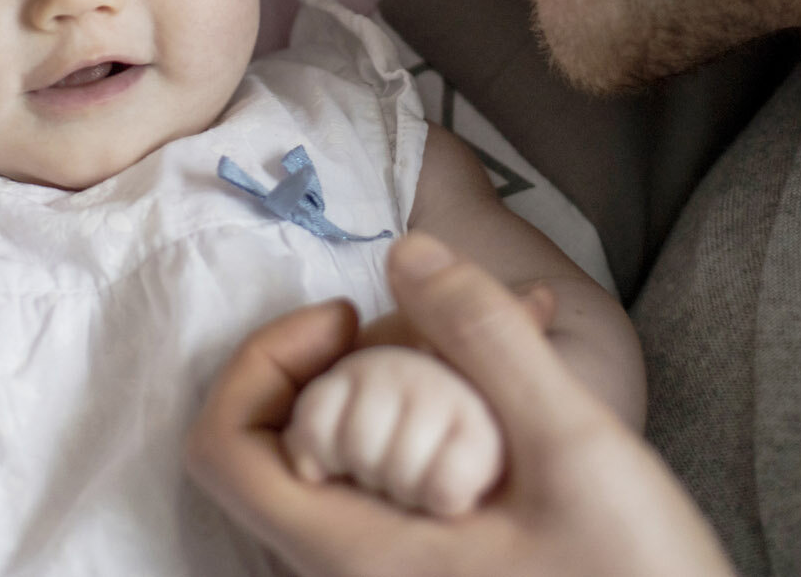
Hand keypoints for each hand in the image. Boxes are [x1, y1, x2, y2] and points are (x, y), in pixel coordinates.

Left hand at [187, 231, 733, 576]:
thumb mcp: (575, 451)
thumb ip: (486, 343)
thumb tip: (405, 254)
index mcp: (352, 558)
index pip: (225, 447)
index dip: (264, 361)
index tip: (352, 318)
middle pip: (293, 438)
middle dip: (367, 356)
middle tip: (456, 323)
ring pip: (357, 456)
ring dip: (419, 382)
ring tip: (523, 340)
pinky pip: (404, 486)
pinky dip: (447, 424)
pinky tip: (532, 390)